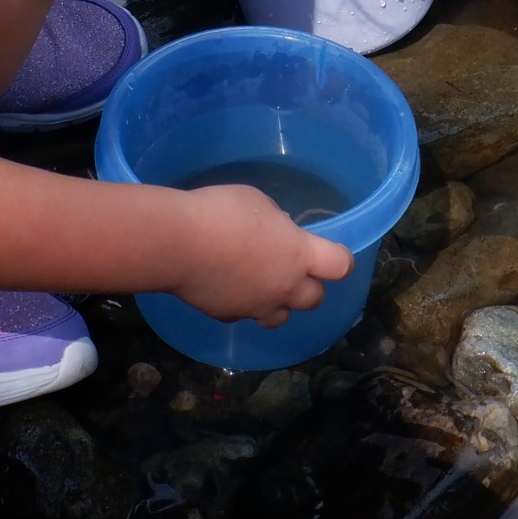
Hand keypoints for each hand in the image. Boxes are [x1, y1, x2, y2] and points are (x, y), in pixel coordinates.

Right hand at [172, 185, 355, 326]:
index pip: (340, 265)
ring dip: (279, 302)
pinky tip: (227, 286)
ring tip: (262, 284)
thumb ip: (275, 222)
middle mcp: (285, 286)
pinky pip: (245, 314)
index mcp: (299, 254)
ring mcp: (257, 306)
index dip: (340, 260)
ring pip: (282, 317)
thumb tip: (277, 233)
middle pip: (315, 299)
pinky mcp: (229, 316)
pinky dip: (243, 303)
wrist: (177, 244)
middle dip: (309, 285)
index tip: (331, 253)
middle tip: (292, 268)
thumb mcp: (257, 202)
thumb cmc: (221, 212)